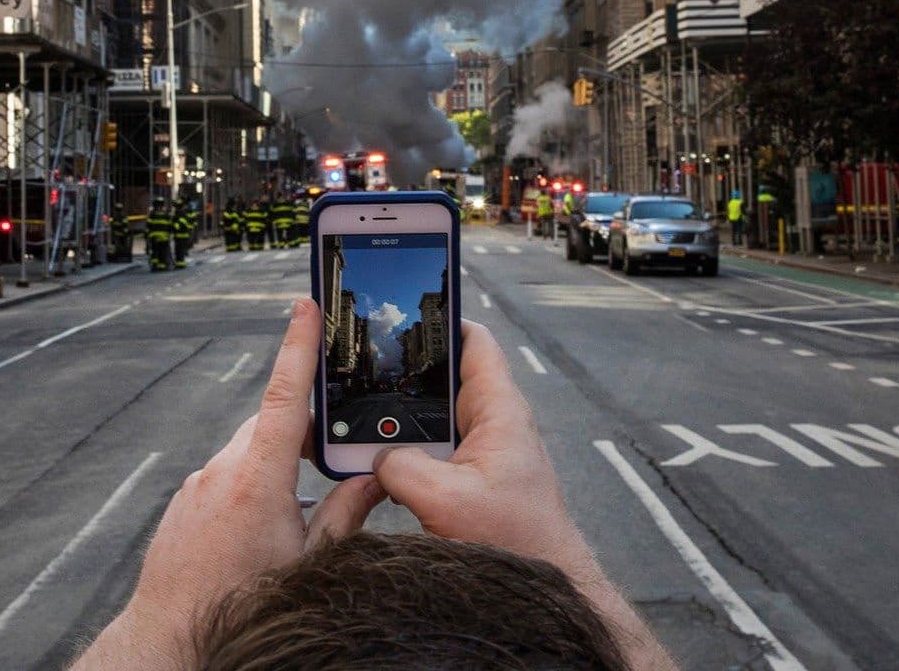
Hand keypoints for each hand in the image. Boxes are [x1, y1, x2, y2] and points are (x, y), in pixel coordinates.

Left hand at [74, 298, 384, 667]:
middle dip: (300, 436)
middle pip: (270, 427)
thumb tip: (375, 479)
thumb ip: (346, 514)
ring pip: (247, 454)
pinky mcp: (183, 503)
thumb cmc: (244, 605)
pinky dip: (246, 491)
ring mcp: (197, 485)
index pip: (286, 396)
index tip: (304, 305)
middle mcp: (222, 471)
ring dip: (273, 471)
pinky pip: (222, 479)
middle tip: (328, 463)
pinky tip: (254, 536)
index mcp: (259, 479)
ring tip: (287, 523)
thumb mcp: (311, 563)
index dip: (298, 346)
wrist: (170, 638)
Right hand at [370, 320, 585, 568]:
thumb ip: (403, 468)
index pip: (474, 342)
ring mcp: (481, 455)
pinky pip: (431, 455)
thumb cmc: (516, 543)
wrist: (542, 589)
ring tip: (356, 418)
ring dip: (400, 423)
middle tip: (362, 364)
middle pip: (443, 379)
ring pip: (432, 421)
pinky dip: (404, 455)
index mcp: (499, 411)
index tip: (402, 309)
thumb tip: (376, 458)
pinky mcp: (470, 482)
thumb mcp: (447, 500)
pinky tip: (374, 466)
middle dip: (405, 374)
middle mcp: (492, 425)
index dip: (442, 319)